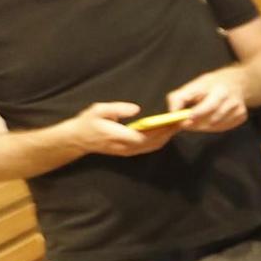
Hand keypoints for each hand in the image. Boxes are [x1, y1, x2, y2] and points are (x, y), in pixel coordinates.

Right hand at [63, 101, 178, 157]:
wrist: (77, 139)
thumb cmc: (87, 122)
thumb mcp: (98, 110)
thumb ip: (117, 109)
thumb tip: (136, 109)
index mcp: (119, 137)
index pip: (147, 136)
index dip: (162, 130)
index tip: (174, 120)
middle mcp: (127, 147)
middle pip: (154, 142)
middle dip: (170, 132)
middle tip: (183, 120)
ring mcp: (129, 152)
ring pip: (153, 146)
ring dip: (167, 136)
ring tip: (179, 123)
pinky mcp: (130, 152)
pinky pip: (149, 147)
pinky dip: (160, 139)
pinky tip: (167, 130)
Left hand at [166, 67, 248, 132]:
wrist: (236, 81)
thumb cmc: (210, 85)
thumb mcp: (193, 86)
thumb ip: (178, 98)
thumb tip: (172, 114)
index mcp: (220, 90)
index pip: (209, 105)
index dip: (196, 115)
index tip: (183, 122)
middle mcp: (232, 99)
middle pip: (213, 119)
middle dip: (197, 124)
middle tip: (186, 125)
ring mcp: (239, 109)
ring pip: (217, 125)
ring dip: (204, 126)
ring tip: (197, 120)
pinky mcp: (242, 116)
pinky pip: (224, 127)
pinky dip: (214, 126)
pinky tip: (210, 119)